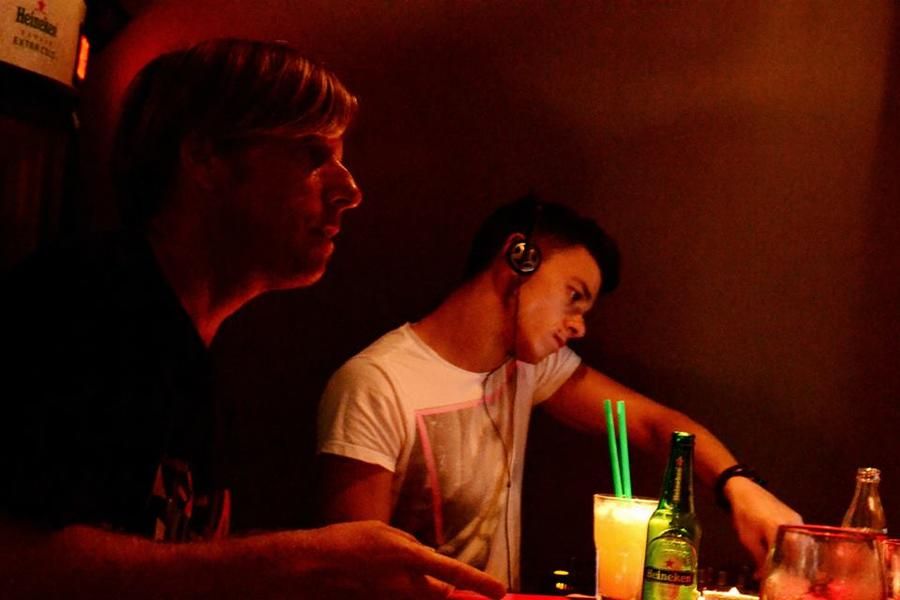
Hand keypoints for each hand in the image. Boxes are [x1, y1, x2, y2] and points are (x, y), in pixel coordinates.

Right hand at [303, 521, 505, 598]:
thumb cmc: (347, 542)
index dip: (480, 583)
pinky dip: (400, 594)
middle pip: (441, 595)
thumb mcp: (384, 532)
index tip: (500, 591)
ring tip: (392, 574)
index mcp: (410, 558)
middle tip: (440, 579)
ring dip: (421, 591)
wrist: (310, 567)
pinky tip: (378, 582)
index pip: (455, 573)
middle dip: (445, 589)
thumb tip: (428, 558)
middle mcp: (405, 586)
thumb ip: (411, 547)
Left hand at [724, 476, 802, 573]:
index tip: (780, 580)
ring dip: (790, 556)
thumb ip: (759, 559)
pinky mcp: (796, 517)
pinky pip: (797, 537)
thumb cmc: (744, 514)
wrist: (744, 490)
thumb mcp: (748, 540)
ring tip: (780, 564)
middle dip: (789, 566)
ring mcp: (797, 520)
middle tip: (780, 573)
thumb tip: (762, 577)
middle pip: (798, 553)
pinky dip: (791, 546)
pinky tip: (781, 552)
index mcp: (782, 530)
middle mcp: (795, 525)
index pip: (790, 559)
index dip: (785, 572)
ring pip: (799, 545)